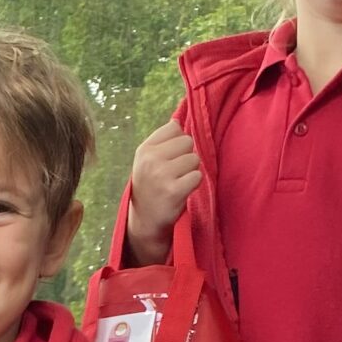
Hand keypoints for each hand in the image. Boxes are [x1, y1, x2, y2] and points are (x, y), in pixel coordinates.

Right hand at [123, 121, 201, 264]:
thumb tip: (179, 120)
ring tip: (178, 182)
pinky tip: (182, 191)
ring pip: (194, 159)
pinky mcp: (173, 191)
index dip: (178, 143)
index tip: (169, 158)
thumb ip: (162, 140)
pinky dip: (194, 184)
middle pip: (187, 142)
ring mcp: (161, 175)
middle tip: (175, 173)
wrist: (145, 221)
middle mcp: (151, 160)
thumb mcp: (147, 160)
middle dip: (186, 156)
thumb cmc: (151, 187)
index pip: (174, 128)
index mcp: (144, 149)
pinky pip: (197, 176)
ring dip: (191, 171)